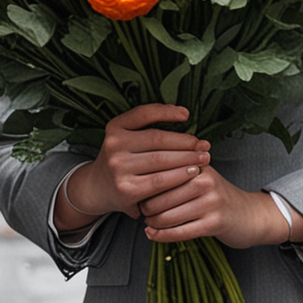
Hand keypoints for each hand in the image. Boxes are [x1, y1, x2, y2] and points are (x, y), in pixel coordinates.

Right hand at [55, 105, 208, 229]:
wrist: (97, 188)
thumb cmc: (122, 160)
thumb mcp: (125, 137)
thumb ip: (147, 127)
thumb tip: (185, 117)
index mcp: (115, 127)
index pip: (145, 114)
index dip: (167, 112)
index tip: (187, 115)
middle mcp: (113, 145)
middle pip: (158, 139)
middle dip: (186, 142)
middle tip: (205, 145)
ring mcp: (118, 168)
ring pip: (161, 160)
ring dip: (187, 159)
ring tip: (203, 159)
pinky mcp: (127, 190)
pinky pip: (160, 181)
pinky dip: (179, 176)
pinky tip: (192, 173)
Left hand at [141, 167, 302, 250]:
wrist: (250, 215)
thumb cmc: (217, 197)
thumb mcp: (202, 176)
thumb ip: (178, 171)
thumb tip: (140, 175)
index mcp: (199, 165)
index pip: (162, 173)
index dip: (145, 185)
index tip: (137, 192)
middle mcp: (205, 180)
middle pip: (161, 195)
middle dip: (146, 206)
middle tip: (141, 211)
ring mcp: (211, 202)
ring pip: (168, 215)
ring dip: (153, 222)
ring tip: (149, 222)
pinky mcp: (215, 223)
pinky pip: (179, 232)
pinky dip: (162, 235)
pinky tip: (152, 234)